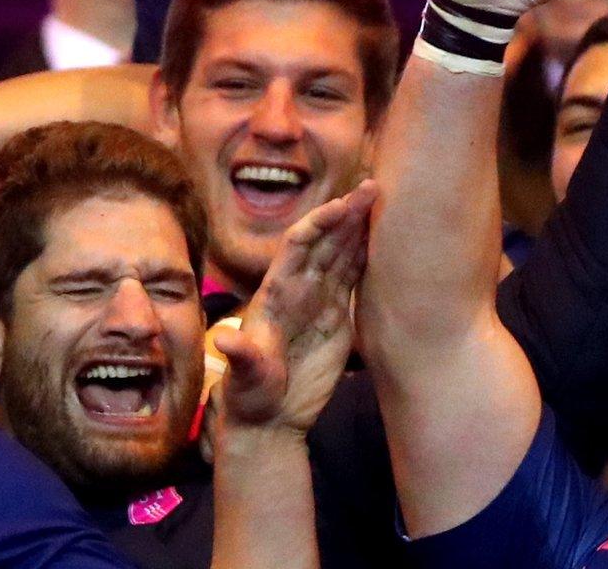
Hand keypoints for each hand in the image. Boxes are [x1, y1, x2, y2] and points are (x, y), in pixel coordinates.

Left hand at [209, 183, 373, 435]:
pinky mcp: (337, 319)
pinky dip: (368, 257)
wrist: (268, 419)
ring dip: (359, 228)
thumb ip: (241, 357)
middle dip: (346, 214)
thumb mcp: (244, 377)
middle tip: (372, 188)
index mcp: (275, 294)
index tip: (340, 206)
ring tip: (381, 200)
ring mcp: (318, 302)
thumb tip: (222, 342)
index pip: (297, 247)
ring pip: (342, 254)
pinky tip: (384, 240)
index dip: (317, 224)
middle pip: (325, 241)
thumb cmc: (250, 396)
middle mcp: (297, 290)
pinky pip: (354, 279)